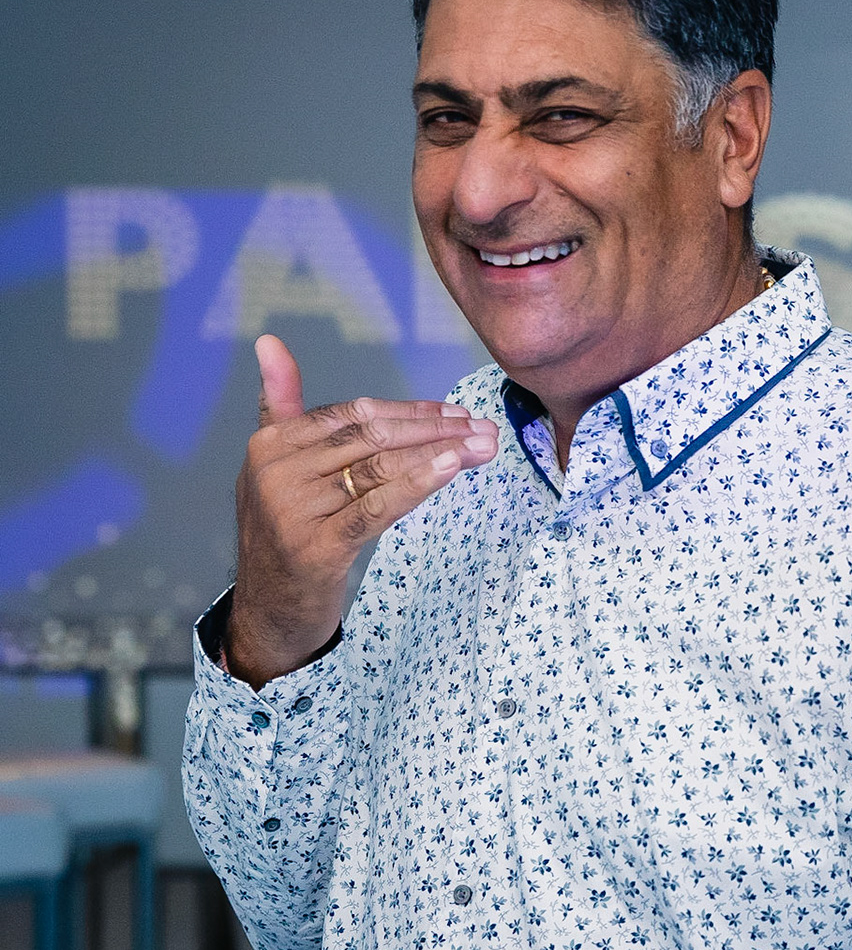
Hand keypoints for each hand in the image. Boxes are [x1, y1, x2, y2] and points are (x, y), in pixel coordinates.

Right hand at [227, 334, 497, 687]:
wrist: (271, 610)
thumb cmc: (288, 530)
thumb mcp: (279, 466)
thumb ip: (282, 405)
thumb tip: (269, 340)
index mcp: (270, 443)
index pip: (355, 414)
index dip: (411, 411)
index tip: (457, 413)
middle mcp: (275, 471)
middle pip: (373, 438)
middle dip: (436, 431)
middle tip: (485, 428)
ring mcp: (292, 509)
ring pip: (381, 469)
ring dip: (442, 454)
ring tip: (485, 447)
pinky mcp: (316, 546)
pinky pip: (377, 506)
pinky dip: (418, 483)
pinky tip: (453, 468)